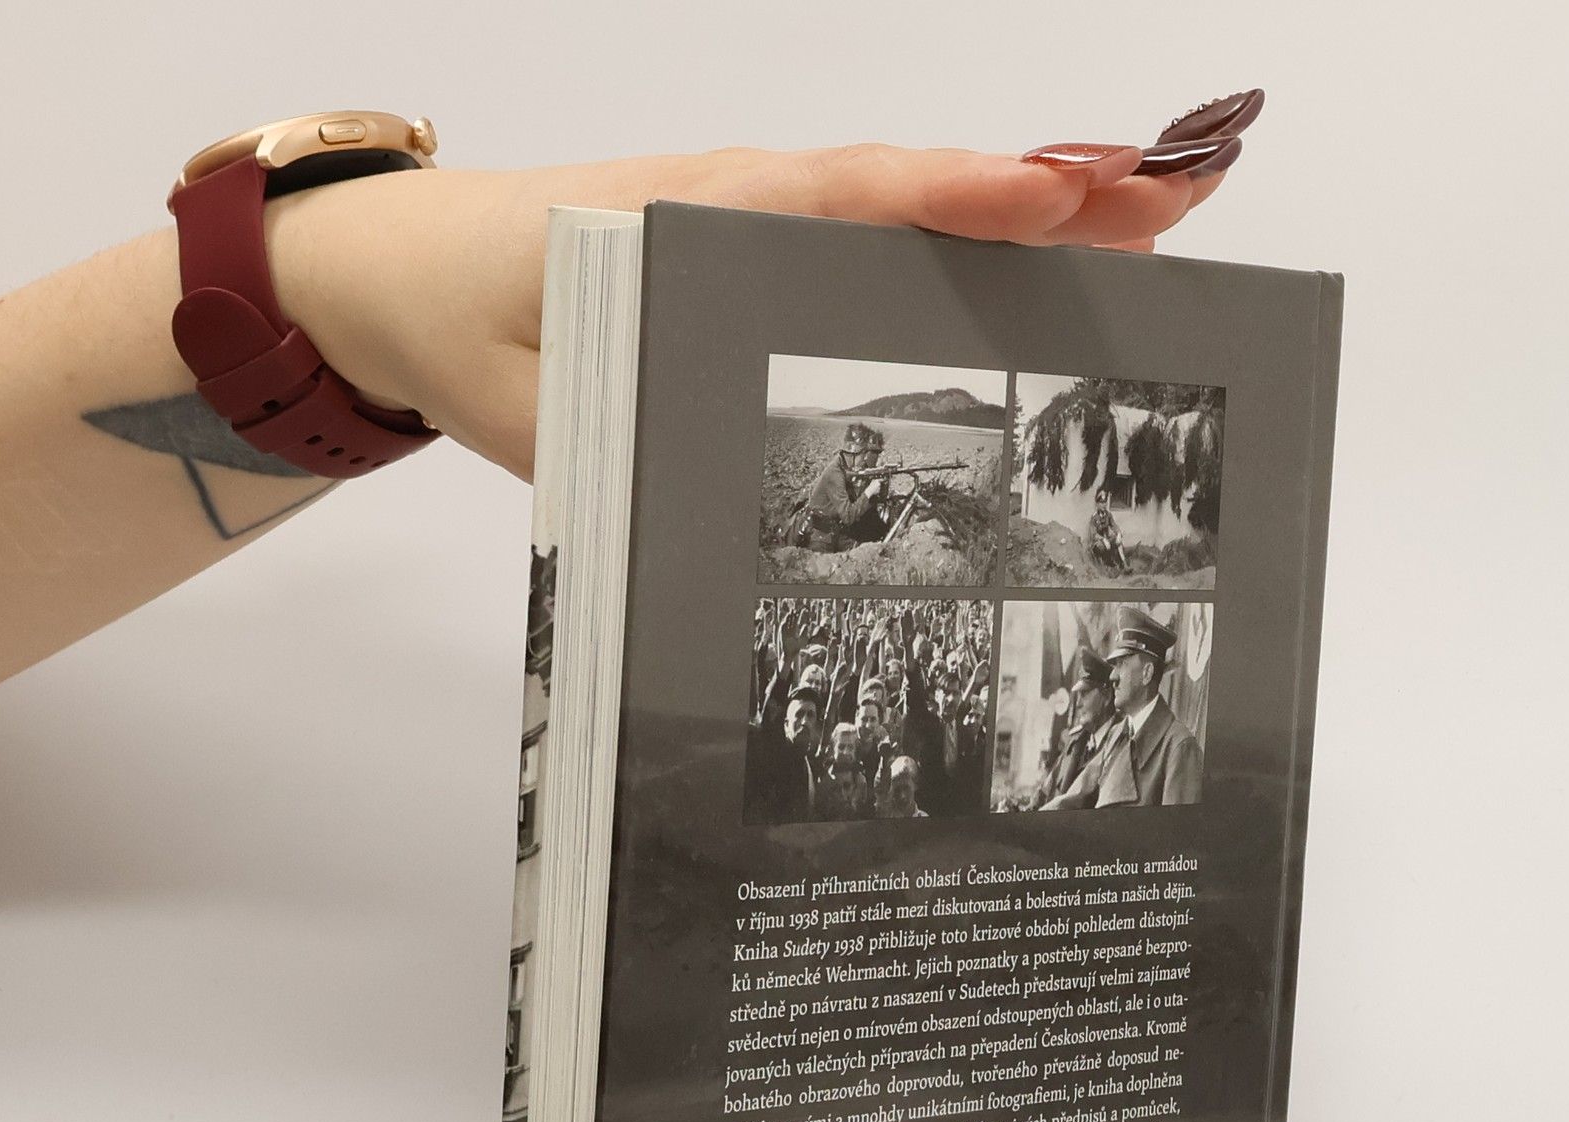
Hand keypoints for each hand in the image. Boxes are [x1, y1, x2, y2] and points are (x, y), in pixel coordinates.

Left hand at [264, 144, 1221, 479]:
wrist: (392, 271)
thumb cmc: (456, 320)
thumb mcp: (528, 406)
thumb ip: (627, 436)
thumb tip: (728, 488)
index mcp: (689, 213)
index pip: (842, 197)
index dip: (954, 201)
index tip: (1057, 203)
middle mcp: (742, 195)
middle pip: (913, 186)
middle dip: (1048, 194)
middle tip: (1177, 199)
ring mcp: (757, 212)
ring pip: (909, 204)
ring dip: (1030, 208)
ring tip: (1153, 219)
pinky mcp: (757, 241)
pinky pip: (879, 229)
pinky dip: (966, 234)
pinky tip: (1038, 259)